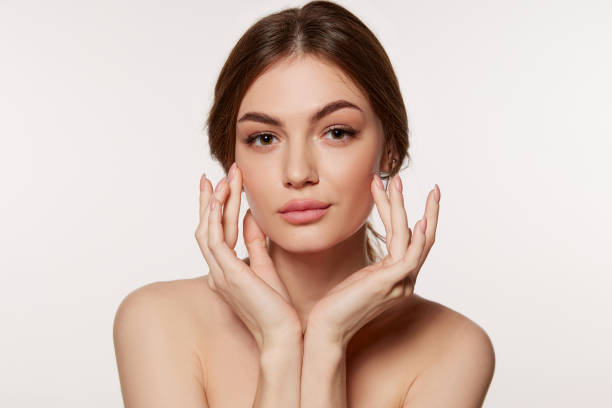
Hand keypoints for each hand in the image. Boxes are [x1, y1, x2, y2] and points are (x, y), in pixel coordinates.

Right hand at [195, 163, 301, 350]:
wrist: (285, 334)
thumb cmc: (277, 307)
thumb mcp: (265, 265)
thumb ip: (254, 241)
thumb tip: (251, 215)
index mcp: (225, 271)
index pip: (217, 233)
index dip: (218, 209)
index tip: (223, 185)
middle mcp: (216, 272)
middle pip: (207, 228)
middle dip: (211, 200)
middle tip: (215, 175)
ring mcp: (219, 274)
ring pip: (208, 230)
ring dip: (214, 203)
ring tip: (222, 178)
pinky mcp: (228, 274)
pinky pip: (215, 239)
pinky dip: (215, 217)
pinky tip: (220, 198)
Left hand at [306, 174, 440, 347]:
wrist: (326, 328)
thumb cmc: (338, 304)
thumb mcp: (360, 278)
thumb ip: (374, 266)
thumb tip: (376, 251)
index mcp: (398, 276)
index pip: (407, 237)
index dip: (401, 210)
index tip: (394, 186)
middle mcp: (404, 279)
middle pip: (420, 236)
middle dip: (424, 207)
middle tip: (421, 181)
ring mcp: (400, 282)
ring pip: (411, 237)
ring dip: (403, 207)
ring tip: (396, 181)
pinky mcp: (389, 284)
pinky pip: (410, 257)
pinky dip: (417, 238)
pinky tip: (418, 221)